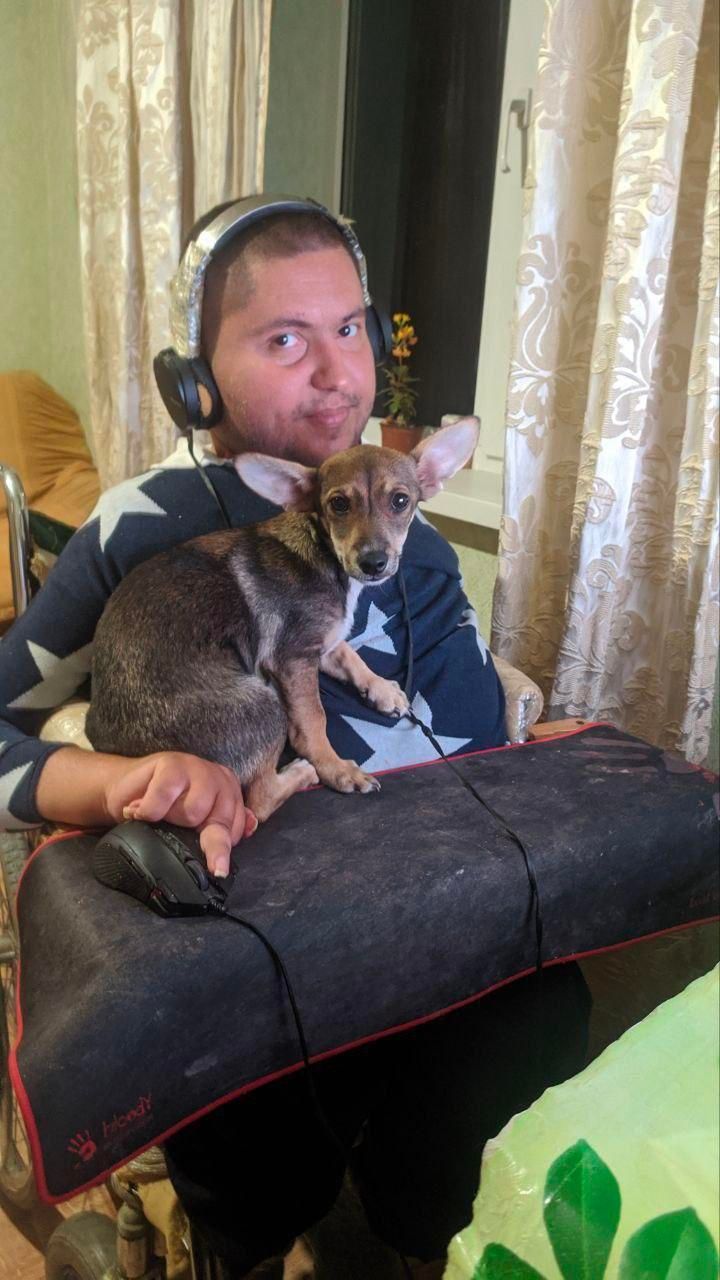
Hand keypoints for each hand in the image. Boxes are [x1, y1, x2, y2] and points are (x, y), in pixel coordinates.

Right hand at [104, 752, 256, 876]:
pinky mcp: (172, 763)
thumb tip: (251, 828)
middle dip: (191, 836)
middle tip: (171, 830)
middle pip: (218, 825)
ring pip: (193, 813)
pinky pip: (164, 798)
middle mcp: (219, 779)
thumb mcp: (192, 826)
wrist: (124, 788)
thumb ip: (221, 830)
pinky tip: (138, 811)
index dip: (218, 851)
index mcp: (230, 795)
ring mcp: (197, 767)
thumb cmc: (162, 809)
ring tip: (155, 815)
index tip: (212, 868)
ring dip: (167, 820)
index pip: (237, 831)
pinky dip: (148, 811)